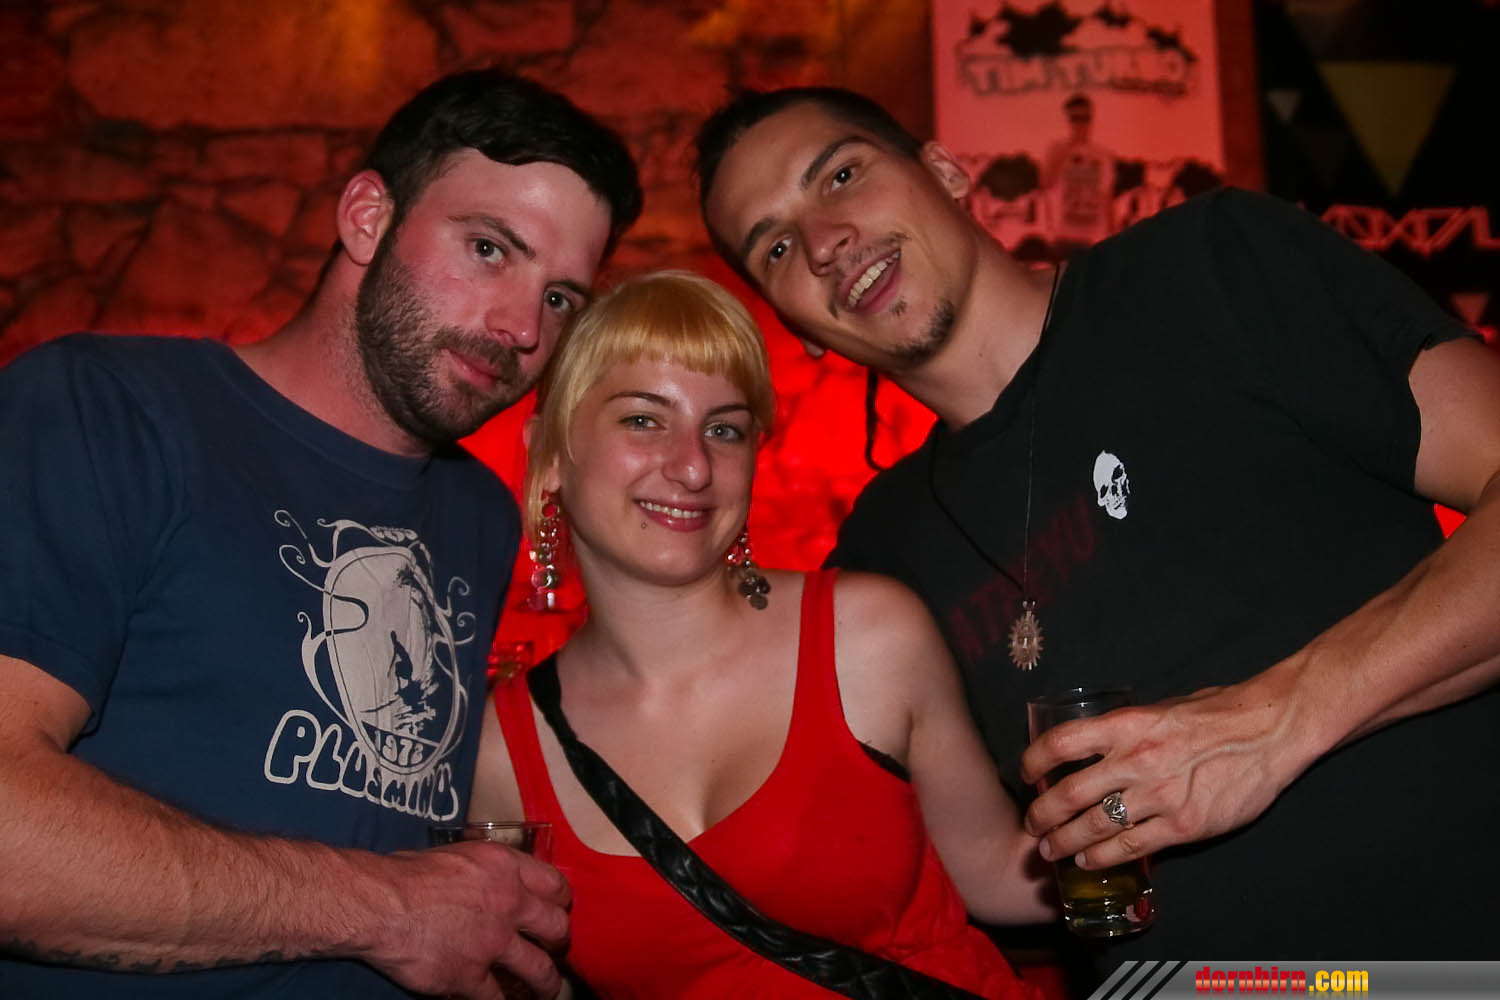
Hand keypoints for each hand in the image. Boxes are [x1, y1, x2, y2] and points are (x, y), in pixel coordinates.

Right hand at [361, 841, 570, 998]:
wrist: (381, 904)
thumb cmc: (407, 874)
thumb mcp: (459, 853)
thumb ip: (486, 869)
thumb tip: (490, 876)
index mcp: (506, 868)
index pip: (555, 884)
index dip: (560, 901)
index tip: (557, 909)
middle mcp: (509, 904)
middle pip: (557, 927)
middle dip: (559, 941)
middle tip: (554, 948)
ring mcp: (492, 943)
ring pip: (539, 969)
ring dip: (547, 983)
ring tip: (547, 990)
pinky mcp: (470, 975)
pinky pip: (498, 997)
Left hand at [1019, 681, 1305, 869]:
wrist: (1271, 730)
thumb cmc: (1218, 714)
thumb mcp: (1162, 709)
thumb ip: (1129, 729)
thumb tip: (1100, 745)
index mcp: (1127, 726)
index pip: (1061, 744)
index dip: (1034, 761)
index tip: (1026, 774)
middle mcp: (1136, 761)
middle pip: (1069, 794)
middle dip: (1041, 816)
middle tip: (1032, 826)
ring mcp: (1159, 796)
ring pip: (1094, 827)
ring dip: (1064, 842)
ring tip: (1050, 851)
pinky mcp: (1184, 826)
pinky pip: (1131, 847)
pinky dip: (1103, 857)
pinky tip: (1089, 861)